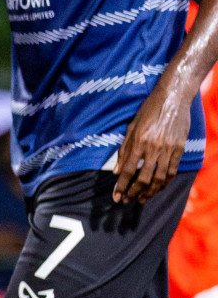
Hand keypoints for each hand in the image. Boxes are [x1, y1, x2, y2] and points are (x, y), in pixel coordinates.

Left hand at [114, 81, 191, 202]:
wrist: (173, 97)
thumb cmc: (149, 110)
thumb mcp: (131, 127)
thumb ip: (123, 150)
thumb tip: (117, 172)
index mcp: (139, 142)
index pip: (128, 171)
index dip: (122, 186)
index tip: (117, 197)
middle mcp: (154, 147)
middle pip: (144, 178)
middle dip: (134, 192)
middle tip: (127, 200)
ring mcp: (169, 148)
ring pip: (160, 178)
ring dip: (150, 192)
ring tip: (142, 199)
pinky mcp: (180, 148)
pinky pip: (172, 170)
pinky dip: (165, 182)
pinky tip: (157, 188)